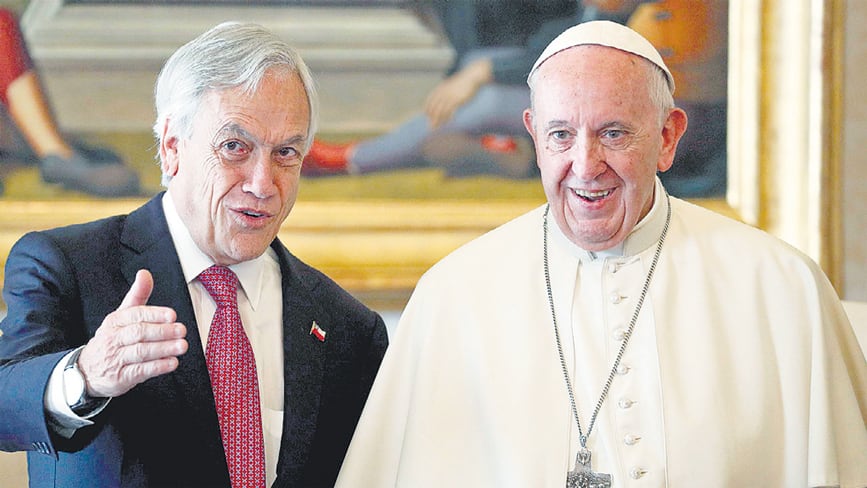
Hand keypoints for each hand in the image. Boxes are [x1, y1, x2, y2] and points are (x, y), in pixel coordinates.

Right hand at [77, 269, 187, 397]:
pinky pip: (140, 371)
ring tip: (182, 346)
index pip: (135, 315)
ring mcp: (116, 359)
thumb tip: (145, 273)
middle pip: (139, 333)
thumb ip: (137, 296)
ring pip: (141, 352)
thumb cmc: (111, 339)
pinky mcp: (120, 377)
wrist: (86, 371)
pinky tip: (172, 362)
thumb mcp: (121, 316)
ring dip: (163, 348)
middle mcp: (113, 339)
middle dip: (162, 331)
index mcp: (115, 321)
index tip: (172, 315)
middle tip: (181, 330)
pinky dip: (157, 367)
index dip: (154, 315)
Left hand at [424, 58, 491, 128]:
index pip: (430, 100)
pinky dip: (448, 117)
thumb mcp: (451, 86)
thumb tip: (442, 100)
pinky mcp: (458, 100)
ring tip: (436, 127)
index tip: (426, 116)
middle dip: (432, 118)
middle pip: (435, 107)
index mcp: (441, 89)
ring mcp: (450, 96)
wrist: (471, 78)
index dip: (427, 109)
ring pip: (441, 111)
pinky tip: (448, 122)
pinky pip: (451, 110)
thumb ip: (445, 92)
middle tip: (431, 126)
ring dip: (438, 120)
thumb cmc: (462, 83)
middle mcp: (444, 93)